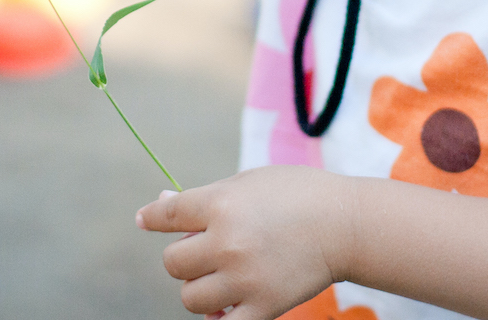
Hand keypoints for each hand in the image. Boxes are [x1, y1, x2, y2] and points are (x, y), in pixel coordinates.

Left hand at [136, 166, 353, 319]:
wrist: (343, 223)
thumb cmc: (294, 194)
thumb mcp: (246, 182)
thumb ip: (205, 198)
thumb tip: (159, 204)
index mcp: (221, 204)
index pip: (168, 216)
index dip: (151, 217)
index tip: (144, 219)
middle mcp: (227, 242)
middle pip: (174, 263)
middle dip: (185, 256)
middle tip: (207, 248)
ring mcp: (244, 279)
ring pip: (190, 297)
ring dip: (200, 288)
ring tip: (222, 276)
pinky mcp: (263, 307)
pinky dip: (220, 318)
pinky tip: (228, 305)